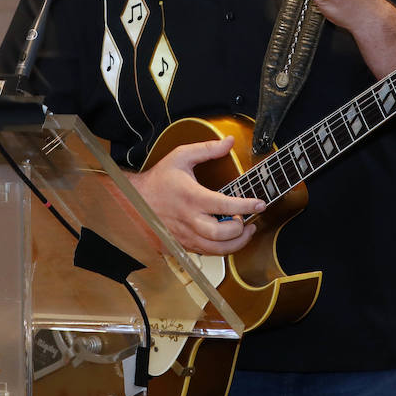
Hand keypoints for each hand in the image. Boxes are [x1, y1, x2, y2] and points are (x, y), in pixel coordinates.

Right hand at [127, 135, 264, 255]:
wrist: (135, 200)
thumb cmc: (159, 179)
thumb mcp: (181, 156)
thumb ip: (207, 149)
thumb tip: (228, 141)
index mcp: (192, 197)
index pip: (225, 205)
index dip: (247, 206)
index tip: (260, 204)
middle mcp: (189, 220)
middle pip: (222, 234)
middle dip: (241, 229)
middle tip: (248, 219)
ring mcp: (186, 235)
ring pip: (217, 250)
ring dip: (236, 243)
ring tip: (244, 231)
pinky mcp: (183, 244)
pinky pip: (207, 253)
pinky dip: (222, 249)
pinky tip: (228, 238)